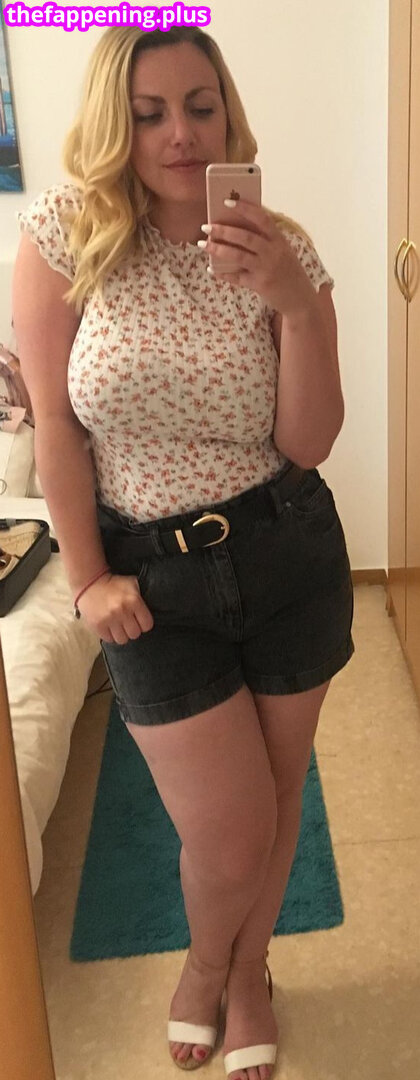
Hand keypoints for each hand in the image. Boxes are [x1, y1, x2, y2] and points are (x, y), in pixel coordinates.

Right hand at [77, 572, 153, 643]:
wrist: (89, 582)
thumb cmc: (113, 584)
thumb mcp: (132, 584)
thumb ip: (142, 596)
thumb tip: (154, 607)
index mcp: (134, 601)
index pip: (147, 625)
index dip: (144, 624)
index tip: (139, 621)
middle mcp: (122, 611)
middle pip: (135, 634)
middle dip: (132, 629)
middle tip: (128, 624)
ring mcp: (109, 620)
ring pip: (122, 640)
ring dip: (121, 634)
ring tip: (118, 627)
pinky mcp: (97, 625)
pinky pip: (109, 639)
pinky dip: (110, 635)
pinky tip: (109, 627)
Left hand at [204, 199, 316, 316]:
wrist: (300, 298)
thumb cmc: (287, 270)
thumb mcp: (282, 251)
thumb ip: (265, 240)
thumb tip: (234, 228)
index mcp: (279, 239)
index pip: (262, 218)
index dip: (244, 208)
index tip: (226, 201)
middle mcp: (273, 252)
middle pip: (245, 237)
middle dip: (223, 231)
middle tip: (206, 227)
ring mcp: (266, 269)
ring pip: (238, 256)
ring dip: (218, 249)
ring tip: (204, 244)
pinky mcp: (260, 285)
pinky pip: (237, 277)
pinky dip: (223, 273)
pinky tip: (211, 269)